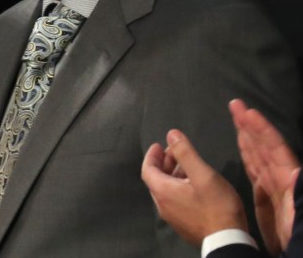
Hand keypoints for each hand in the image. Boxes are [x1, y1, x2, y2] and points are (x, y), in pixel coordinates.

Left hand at [142, 129, 247, 246]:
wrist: (228, 242)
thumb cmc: (216, 206)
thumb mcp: (203, 174)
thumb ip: (186, 153)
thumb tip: (171, 134)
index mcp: (162, 191)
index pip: (147, 169)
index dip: (152, 155)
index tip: (158, 145)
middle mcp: (162, 205)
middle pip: (156, 179)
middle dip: (164, 163)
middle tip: (176, 151)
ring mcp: (172, 217)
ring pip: (166, 190)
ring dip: (173, 175)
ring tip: (187, 165)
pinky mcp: (183, 224)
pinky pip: (174, 201)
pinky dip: (178, 187)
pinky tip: (194, 185)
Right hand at [230, 99, 299, 254]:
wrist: (297, 253)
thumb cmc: (300, 234)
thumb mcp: (301, 214)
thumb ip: (300, 192)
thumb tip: (296, 172)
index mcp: (290, 179)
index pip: (275, 148)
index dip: (262, 130)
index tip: (248, 112)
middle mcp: (282, 177)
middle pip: (264, 146)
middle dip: (250, 126)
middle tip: (236, 105)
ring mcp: (274, 185)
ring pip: (258, 154)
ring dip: (247, 135)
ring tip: (237, 116)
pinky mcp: (265, 195)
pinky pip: (254, 168)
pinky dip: (247, 153)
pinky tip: (241, 143)